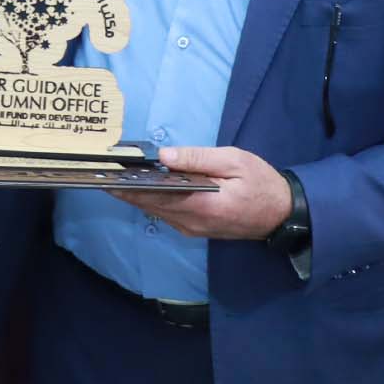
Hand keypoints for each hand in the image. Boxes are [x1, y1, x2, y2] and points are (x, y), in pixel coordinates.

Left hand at [108, 145, 291, 240]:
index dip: (128, 186)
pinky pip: (166, 214)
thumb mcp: (234, 162)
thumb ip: (199, 158)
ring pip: (155, 210)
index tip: (108, 175)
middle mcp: (191, 222)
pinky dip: (151, 200)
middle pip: (149, 205)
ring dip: (136, 195)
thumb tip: (165, 154)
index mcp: (201, 204)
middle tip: (101, 174)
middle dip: (125, 189)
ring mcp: (192, 228)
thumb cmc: (261, 183)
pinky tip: (140, 187)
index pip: (155, 195)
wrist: (281, 214)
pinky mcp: (195, 229)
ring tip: (114, 177)